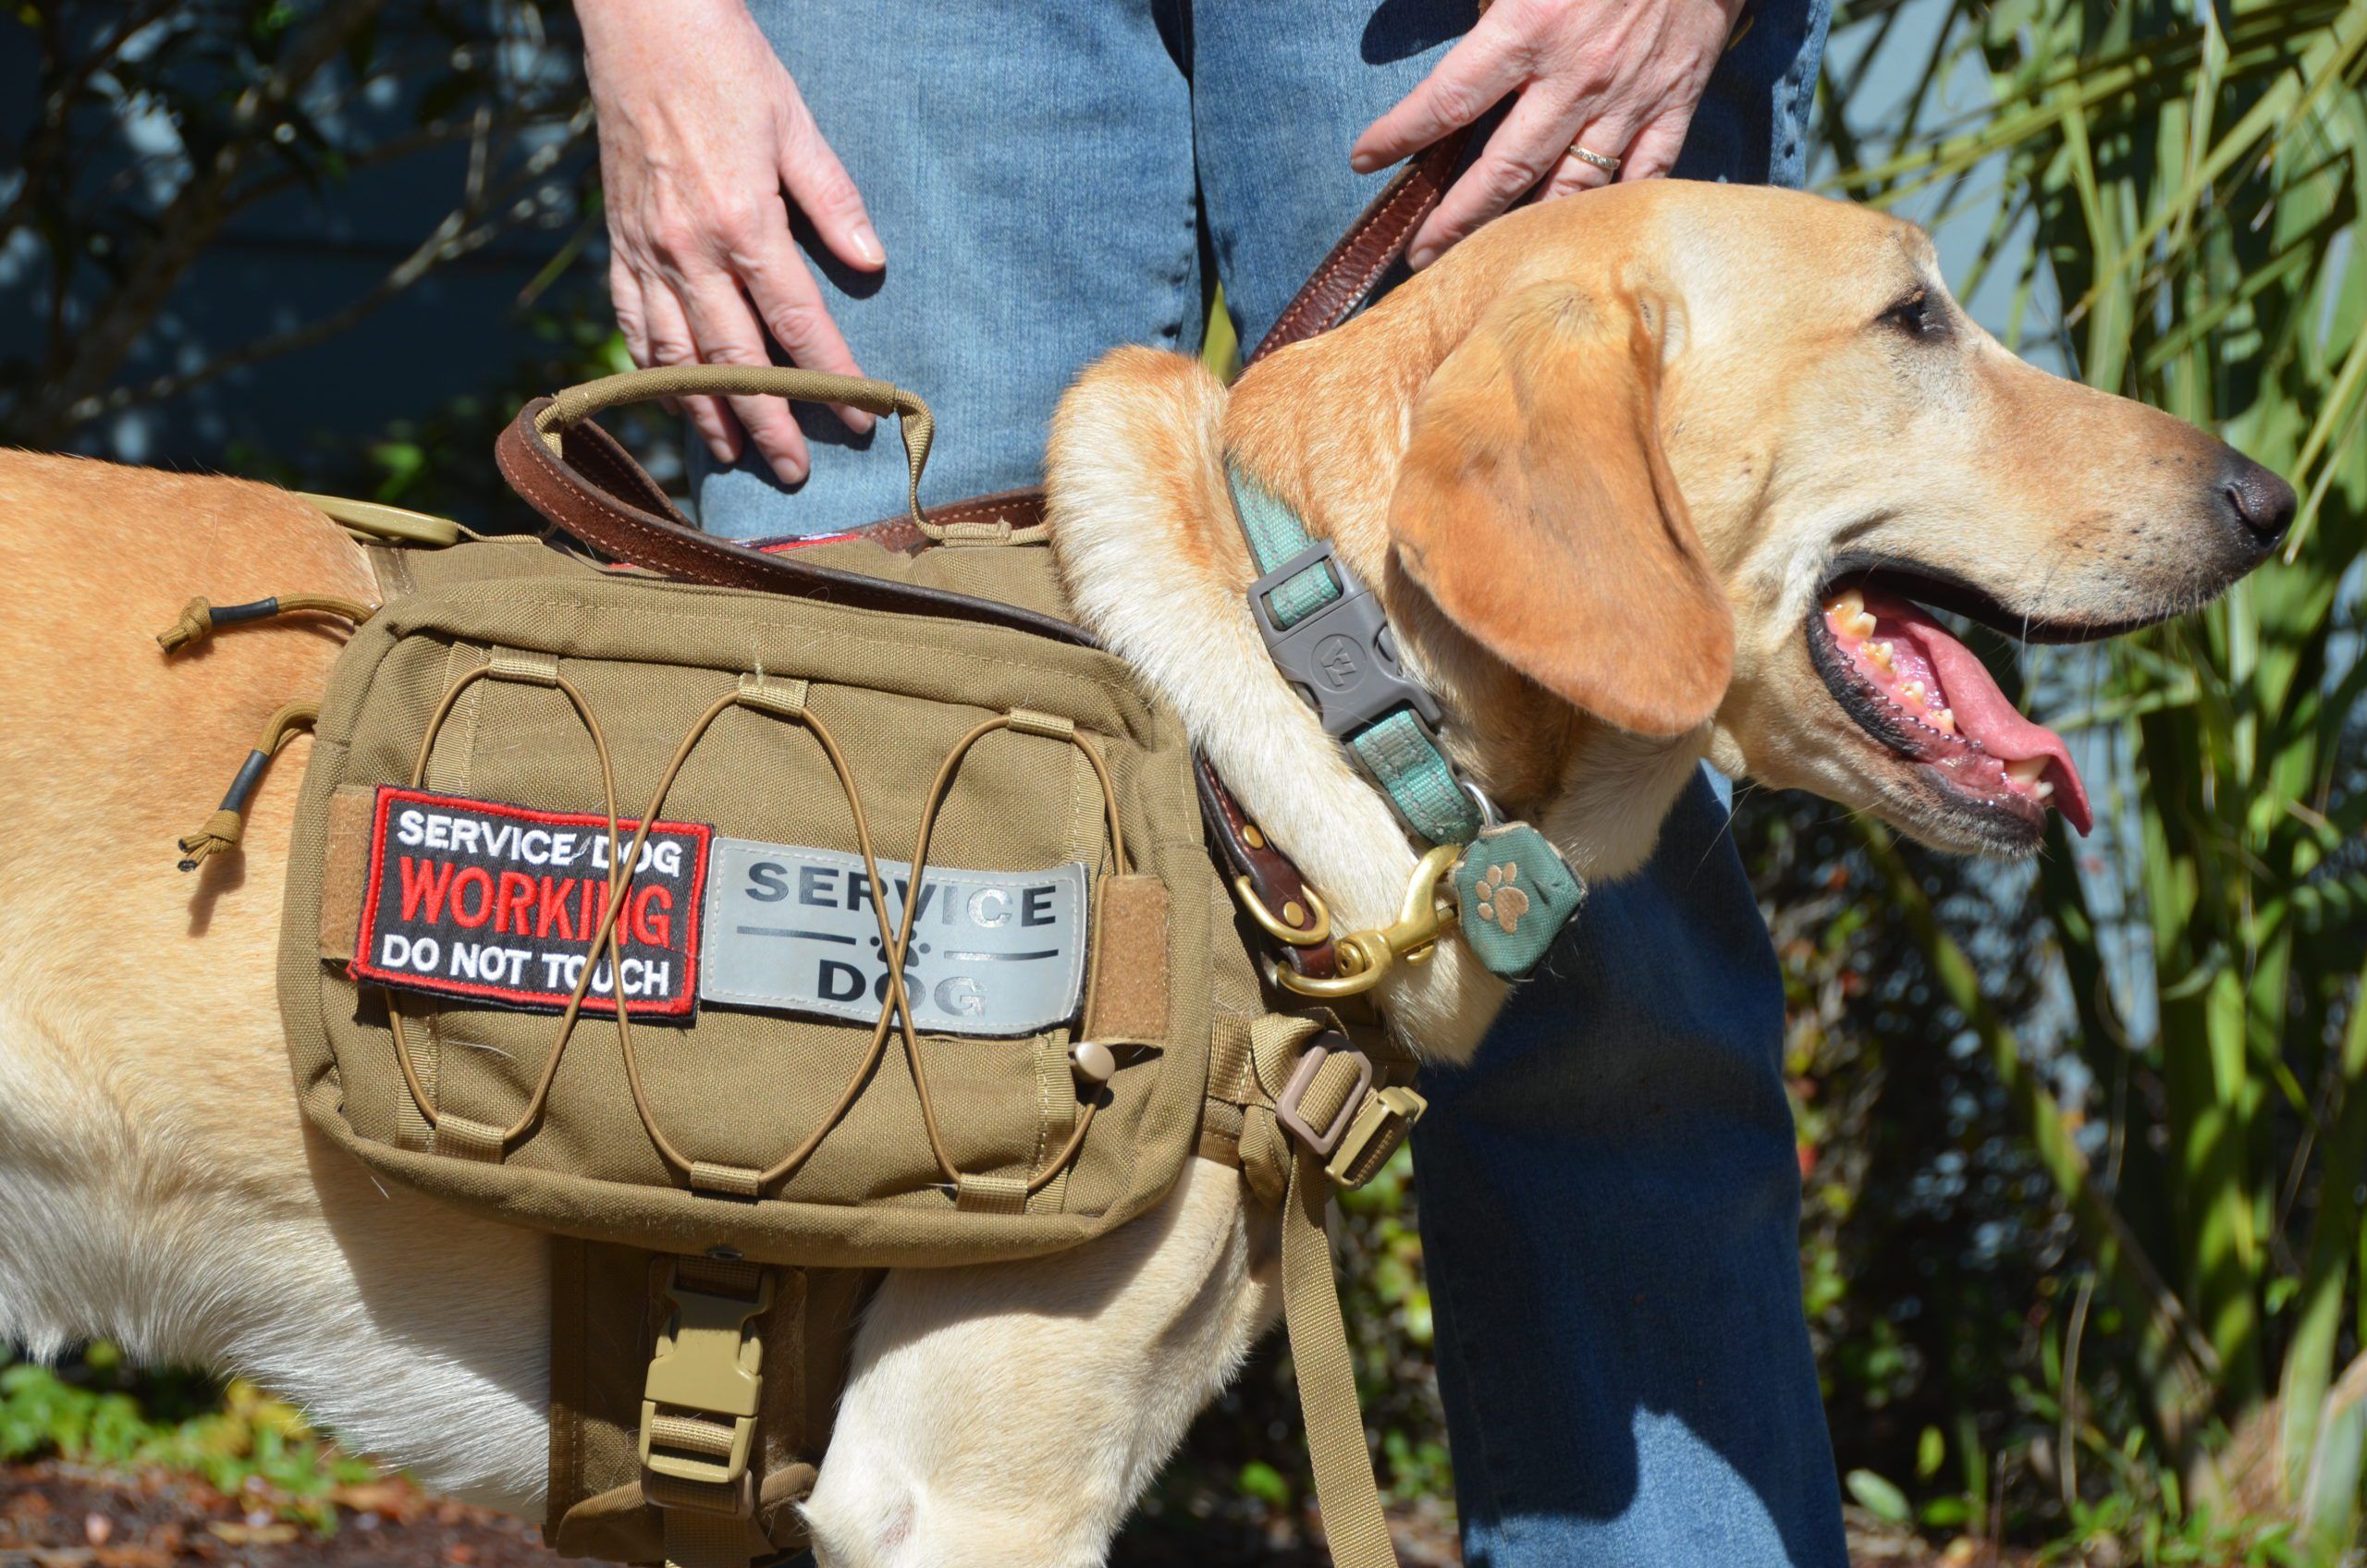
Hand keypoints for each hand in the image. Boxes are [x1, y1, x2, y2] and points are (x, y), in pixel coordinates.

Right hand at [580, 0, 881, 482]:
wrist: (639, 22)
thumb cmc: (726, 64)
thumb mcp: (795, 123)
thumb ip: (834, 200)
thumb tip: (872, 264)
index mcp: (742, 221)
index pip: (797, 323)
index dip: (831, 378)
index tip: (861, 418)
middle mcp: (688, 249)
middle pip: (733, 360)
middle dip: (769, 423)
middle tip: (797, 471)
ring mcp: (645, 251)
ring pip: (676, 356)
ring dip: (706, 414)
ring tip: (735, 457)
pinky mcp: (617, 243)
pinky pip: (631, 324)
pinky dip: (652, 371)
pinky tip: (671, 401)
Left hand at [1351, 0, 1746, 268]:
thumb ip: (1482, 0)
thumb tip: (1416, 34)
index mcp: (1530, 28)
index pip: (1449, 99)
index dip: (1401, 133)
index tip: (1365, 157)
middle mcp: (1576, 77)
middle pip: (1504, 171)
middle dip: (1455, 220)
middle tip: (1419, 254)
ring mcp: (1628, 99)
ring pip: (1569, 188)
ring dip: (1524, 232)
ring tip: (1489, 262)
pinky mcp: (1674, 106)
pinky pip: (1641, 178)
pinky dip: (1609, 212)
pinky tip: (1576, 238)